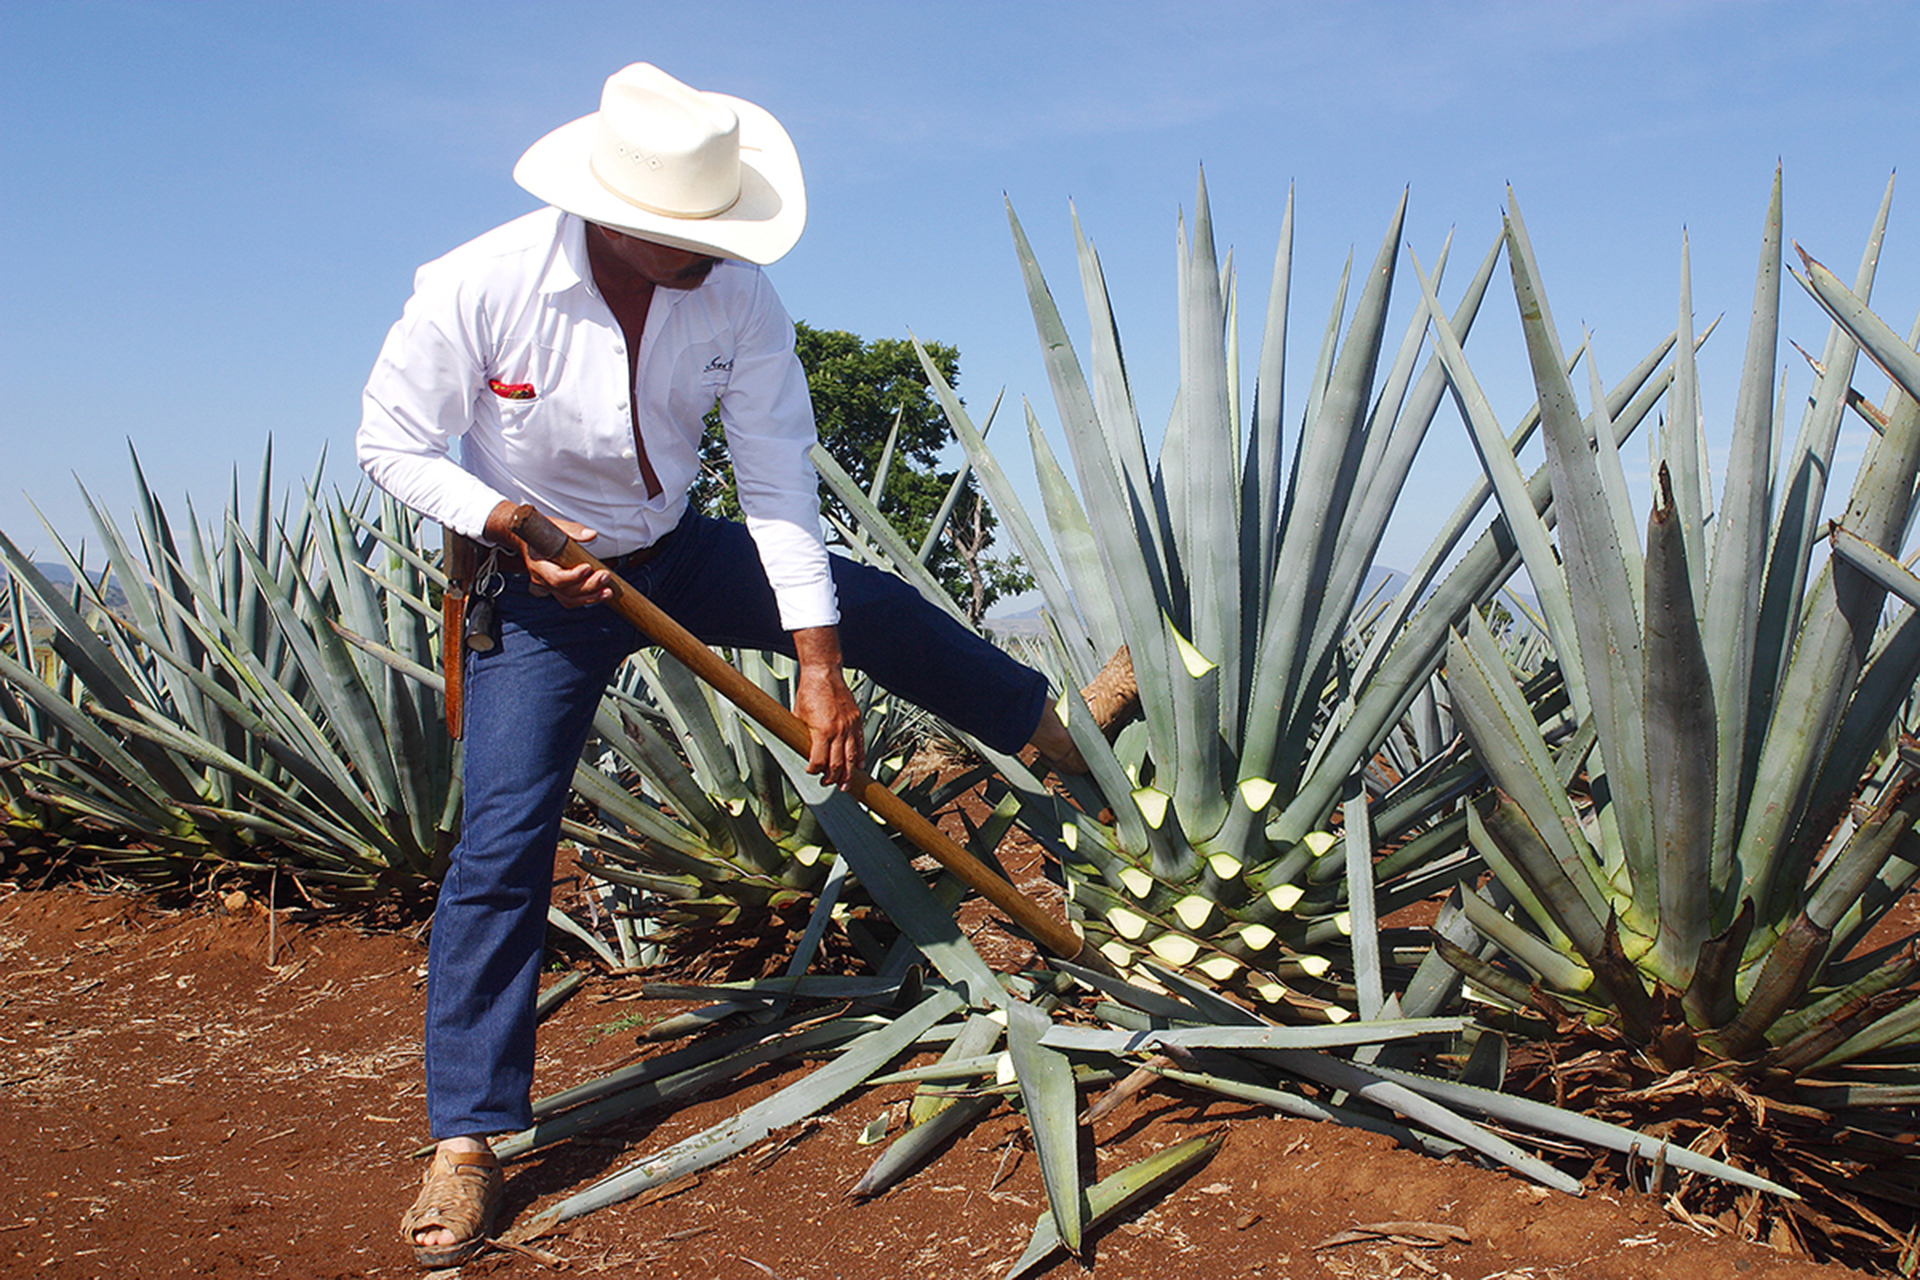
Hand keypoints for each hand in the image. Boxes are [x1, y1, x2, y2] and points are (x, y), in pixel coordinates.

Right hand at [483, 501, 611, 607]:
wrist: (527, 539)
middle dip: (588, 586)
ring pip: (569, 599)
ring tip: (608, 591)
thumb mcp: (555, 525)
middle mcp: (541, 579)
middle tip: (605, 576)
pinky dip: (587, 599)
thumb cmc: (541, 531)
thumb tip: (591, 535)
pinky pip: (571, 600)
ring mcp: (548, 586)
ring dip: (591, 597)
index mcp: (538, 563)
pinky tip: (601, 594)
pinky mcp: (556, 590)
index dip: (572, 576)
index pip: (555, 577)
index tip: (588, 567)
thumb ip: (573, 530)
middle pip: (565, 591)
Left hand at [792, 626, 863, 789]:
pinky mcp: (856, 720)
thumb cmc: (810, 691)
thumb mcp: (798, 717)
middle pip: (838, 764)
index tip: (812, 772)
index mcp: (822, 731)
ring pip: (852, 757)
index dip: (814, 770)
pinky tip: (858, 766)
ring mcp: (850, 726)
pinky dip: (860, 757)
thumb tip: (800, 748)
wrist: (823, 674)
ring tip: (846, 784)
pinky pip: (860, 743)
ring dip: (849, 773)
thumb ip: (802, 735)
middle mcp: (838, 730)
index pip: (819, 761)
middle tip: (829, 784)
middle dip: (833, 778)